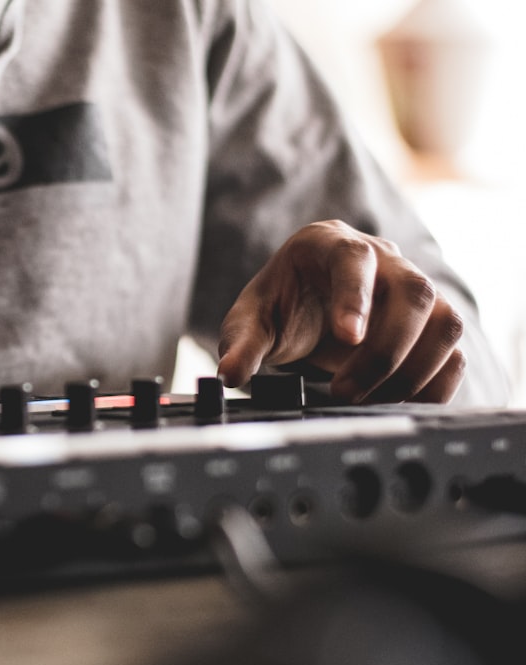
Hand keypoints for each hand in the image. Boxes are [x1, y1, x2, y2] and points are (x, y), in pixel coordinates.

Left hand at [216, 220, 465, 403]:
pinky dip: (433, 384)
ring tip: (365, 399)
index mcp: (330, 245)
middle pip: (413, 291)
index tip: (347, 337)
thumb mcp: (251, 321)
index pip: (354, 257)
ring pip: (444, 321)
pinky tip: (396, 402)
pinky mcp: (430, 325)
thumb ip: (241, 344)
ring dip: (412, 370)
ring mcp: (413, 290)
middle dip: (385, 350)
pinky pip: (453, 352)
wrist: (305, 311)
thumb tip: (229, 374)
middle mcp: (383, 260)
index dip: (356, 296)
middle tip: (345, 390)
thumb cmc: (281, 306)